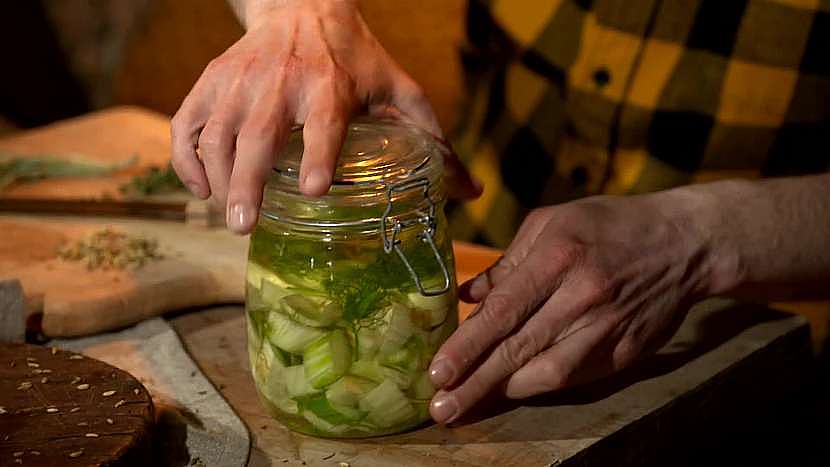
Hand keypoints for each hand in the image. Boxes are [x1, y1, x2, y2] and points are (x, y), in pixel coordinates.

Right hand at [171, 0, 479, 233]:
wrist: (301, 4)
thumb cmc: (354, 56)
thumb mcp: (397, 87)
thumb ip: (431, 137)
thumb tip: (470, 192)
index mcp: (331, 85)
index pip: (325, 123)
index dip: (320, 155)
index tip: (317, 189)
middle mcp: (281, 82)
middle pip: (259, 136)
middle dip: (248, 183)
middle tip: (244, 226)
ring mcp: (240, 81)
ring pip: (216, 134)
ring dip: (217, 179)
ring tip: (228, 216)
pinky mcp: (211, 81)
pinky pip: (187, 124)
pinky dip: (186, 159)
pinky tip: (201, 188)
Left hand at [428, 193, 714, 422]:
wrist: (686, 243)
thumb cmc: (610, 226)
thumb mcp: (553, 223)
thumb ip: (508, 263)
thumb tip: (466, 297)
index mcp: (560, 256)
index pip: (504, 311)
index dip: (468, 346)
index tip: (438, 371)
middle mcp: (584, 296)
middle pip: (520, 350)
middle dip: (475, 384)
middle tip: (442, 407)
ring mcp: (609, 328)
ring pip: (549, 374)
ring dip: (505, 392)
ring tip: (470, 402)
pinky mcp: (627, 352)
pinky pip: (577, 378)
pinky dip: (542, 384)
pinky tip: (516, 387)